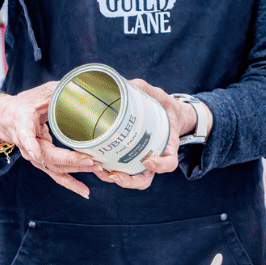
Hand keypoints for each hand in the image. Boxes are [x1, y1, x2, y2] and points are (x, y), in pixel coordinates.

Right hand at [0, 82, 102, 199]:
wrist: (6, 119)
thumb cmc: (22, 105)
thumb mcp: (36, 94)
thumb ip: (55, 91)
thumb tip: (79, 85)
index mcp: (22, 125)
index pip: (25, 136)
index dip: (30, 144)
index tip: (36, 152)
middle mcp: (27, 145)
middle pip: (48, 157)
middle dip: (71, 160)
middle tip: (92, 159)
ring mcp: (35, 157)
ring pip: (55, 168)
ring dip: (77, 171)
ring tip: (96, 170)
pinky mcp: (42, 162)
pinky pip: (57, 175)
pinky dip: (71, 183)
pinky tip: (84, 191)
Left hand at [92, 78, 212, 190]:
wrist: (166, 114)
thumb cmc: (163, 107)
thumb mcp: (159, 96)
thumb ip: (145, 90)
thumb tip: (129, 83)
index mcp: (167, 145)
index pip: (169, 161)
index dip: (161, 165)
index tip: (149, 161)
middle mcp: (155, 158)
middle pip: (145, 180)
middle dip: (129, 181)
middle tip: (115, 174)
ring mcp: (142, 161)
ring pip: (131, 180)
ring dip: (115, 179)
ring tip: (100, 171)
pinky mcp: (129, 159)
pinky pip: (121, 170)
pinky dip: (109, 172)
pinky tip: (96, 165)